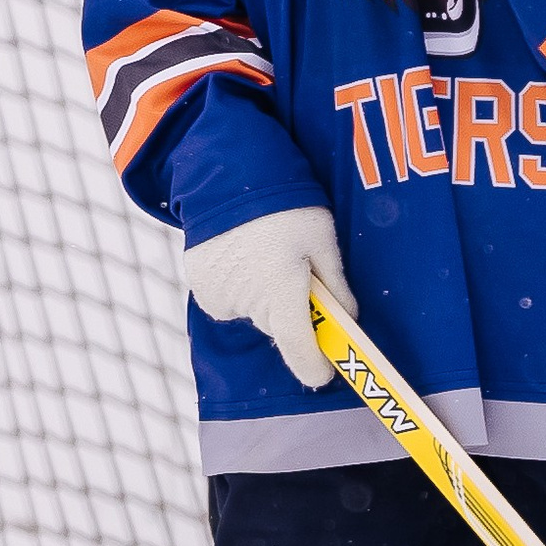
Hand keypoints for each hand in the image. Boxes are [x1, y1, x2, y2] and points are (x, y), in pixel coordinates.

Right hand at [181, 206, 356, 388]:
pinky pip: (228, 298)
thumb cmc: (286, 204)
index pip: (299, 351)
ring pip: (252, 310)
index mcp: (281, 292)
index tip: (324, 372)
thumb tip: (346, 319)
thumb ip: (335, 286)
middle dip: (291, 311)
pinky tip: (243, 252)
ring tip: (266, 253)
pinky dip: (239, 284)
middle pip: (277, 325)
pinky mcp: (199, 286)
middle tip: (298, 274)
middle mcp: (246, 302)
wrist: (228, 173)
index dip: (314, 366)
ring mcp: (218, 296)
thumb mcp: (323, 240)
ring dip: (263, 294)